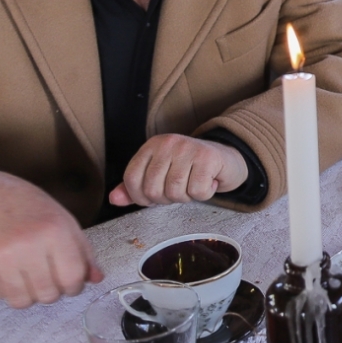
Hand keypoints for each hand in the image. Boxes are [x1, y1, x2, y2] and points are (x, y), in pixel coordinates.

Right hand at [0, 171, 101, 307]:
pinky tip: (2, 271)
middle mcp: (28, 245)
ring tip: (23, 274)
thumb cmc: (27, 207)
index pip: (73, 278)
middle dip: (50, 291)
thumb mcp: (62, 220)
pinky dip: (0, 290)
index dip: (74, 286)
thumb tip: (97, 279)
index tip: (70, 284)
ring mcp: (0, 256)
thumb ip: (82, 251)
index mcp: (55, 230)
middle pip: (48, 295)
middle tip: (44, 277)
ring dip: (25, 294)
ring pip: (21, 301)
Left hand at [109, 133, 248, 207]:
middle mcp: (169, 143)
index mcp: (152, 145)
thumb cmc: (190, 169)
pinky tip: (208, 182)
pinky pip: (197, 191)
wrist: (226, 159)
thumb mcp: (160, 174)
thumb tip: (114, 199)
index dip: (140, 197)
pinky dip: (204, 194)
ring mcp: (189, 148)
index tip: (154, 197)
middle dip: (166, 199)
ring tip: (194, 185)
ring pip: (175, 192)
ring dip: (186, 197)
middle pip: (153, 189)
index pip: (132, 178)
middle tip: (180, 189)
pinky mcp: (208, 157)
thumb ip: (135, 187)